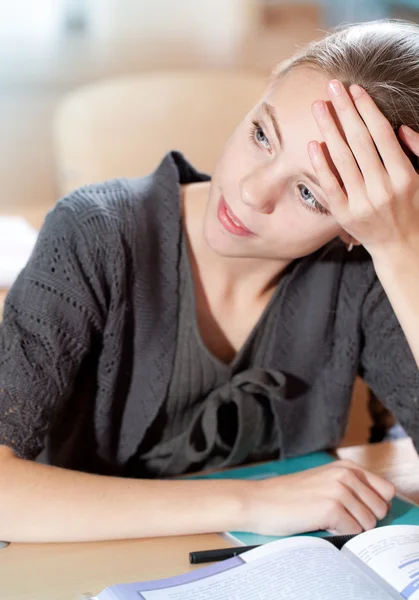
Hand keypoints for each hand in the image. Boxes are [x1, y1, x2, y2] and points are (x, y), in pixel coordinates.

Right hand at [241, 460, 395, 535]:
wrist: (258, 501)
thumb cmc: (289, 496)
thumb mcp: (324, 482)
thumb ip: (351, 487)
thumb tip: (378, 507)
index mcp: (346, 466)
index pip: (386, 490)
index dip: (374, 505)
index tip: (356, 510)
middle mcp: (346, 474)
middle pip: (380, 509)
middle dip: (364, 519)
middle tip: (337, 517)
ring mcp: (339, 490)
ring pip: (369, 523)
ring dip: (351, 528)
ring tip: (326, 521)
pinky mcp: (331, 508)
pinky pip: (353, 531)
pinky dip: (339, 534)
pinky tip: (320, 525)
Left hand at [308, 79, 418, 258]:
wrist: (401, 248)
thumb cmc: (414, 208)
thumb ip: (416, 151)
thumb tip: (399, 127)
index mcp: (405, 177)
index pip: (382, 135)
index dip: (367, 109)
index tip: (354, 89)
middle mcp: (383, 188)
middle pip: (359, 141)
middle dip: (344, 110)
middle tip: (332, 86)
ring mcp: (362, 203)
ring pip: (342, 159)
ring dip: (328, 130)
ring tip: (318, 107)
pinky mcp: (345, 215)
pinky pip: (330, 186)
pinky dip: (321, 165)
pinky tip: (312, 144)